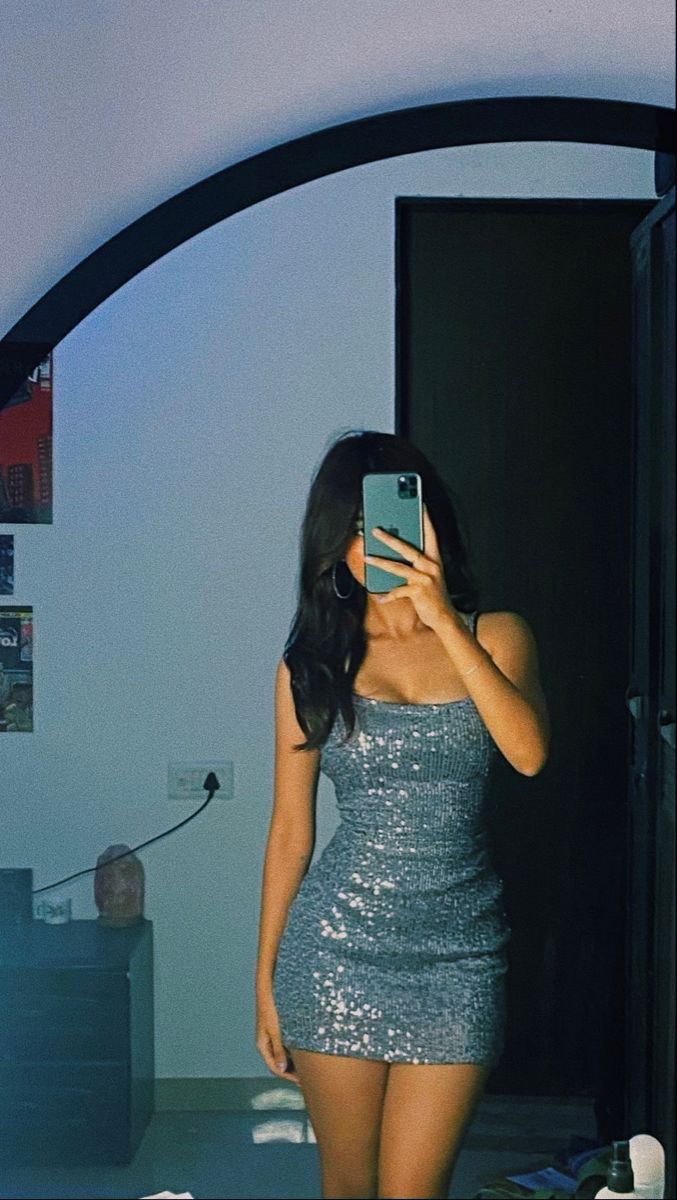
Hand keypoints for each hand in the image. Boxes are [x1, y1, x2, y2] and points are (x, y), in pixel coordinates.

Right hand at [255, 992, 299, 1083]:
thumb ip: (279, 1050)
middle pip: (279, 1063)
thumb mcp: (276, 1030)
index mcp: (263, 1045)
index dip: (288, 1076)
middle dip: (292, 1071)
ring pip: (284, 1054)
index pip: (275, 1068)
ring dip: (294, 1061)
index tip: (301, 1081)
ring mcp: (272, 1036)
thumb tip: (282, 1069)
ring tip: (310, 1066)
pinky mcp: (278, 1029)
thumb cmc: (271, 1008)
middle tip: (307, 1078)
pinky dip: (295, 1050)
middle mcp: (266, 1043)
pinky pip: (287, 1045)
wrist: (268, 989)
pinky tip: (307, 1050)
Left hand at [364, 502, 458, 631]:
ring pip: (398, 567)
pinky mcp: (419, 591)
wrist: (444, 617)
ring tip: (367, 557)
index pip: (430, 534)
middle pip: (407, 548)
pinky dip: (388, 595)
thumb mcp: (427, 575)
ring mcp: (425, 578)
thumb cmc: (433, 594)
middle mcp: (431, 566)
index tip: (420, 504)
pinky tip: (380, 597)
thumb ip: (415, 563)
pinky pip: (398, 591)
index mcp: (434, 559)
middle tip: (375, 530)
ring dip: (381, 562)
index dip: (426, 518)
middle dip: (390, 538)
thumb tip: (395, 552)